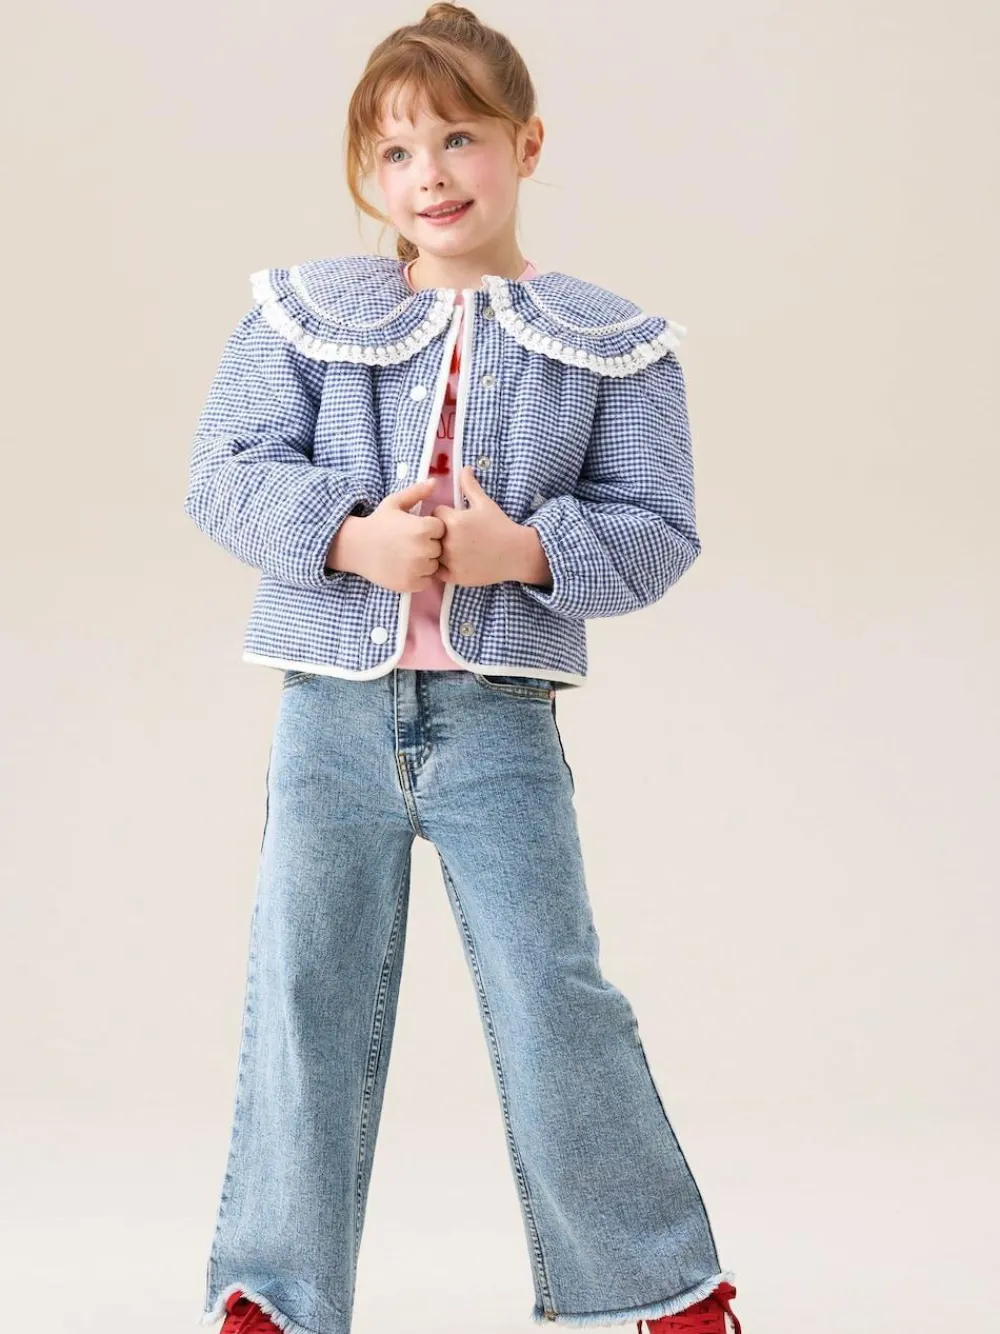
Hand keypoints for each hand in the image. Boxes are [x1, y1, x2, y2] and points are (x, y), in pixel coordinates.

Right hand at [326, 478, 445, 592]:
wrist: (356, 547)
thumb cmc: (377, 523)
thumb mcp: (394, 503)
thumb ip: (416, 492)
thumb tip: (435, 481)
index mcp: (423, 528)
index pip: (441, 530)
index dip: (430, 529)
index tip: (416, 529)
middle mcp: (423, 549)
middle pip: (439, 549)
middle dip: (429, 546)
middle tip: (409, 544)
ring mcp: (417, 568)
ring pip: (433, 566)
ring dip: (425, 562)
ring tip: (406, 556)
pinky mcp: (411, 584)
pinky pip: (426, 581)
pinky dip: (419, 577)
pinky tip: (405, 568)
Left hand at [432, 467, 548, 586]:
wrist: (516, 553)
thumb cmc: (500, 526)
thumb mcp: (485, 503)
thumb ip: (470, 486)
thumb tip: (464, 467)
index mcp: (454, 521)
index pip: (435, 515)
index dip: (444, 516)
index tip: (456, 518)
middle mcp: (449, 542)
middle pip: (431, 534)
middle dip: (440, 533)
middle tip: (457, 534)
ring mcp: (451, 561)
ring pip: (432, 553)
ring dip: (439, 550)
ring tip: (457, 548)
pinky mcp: (455, 576)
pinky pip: (438, 571)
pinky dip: (444, 567)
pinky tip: (457, 560)